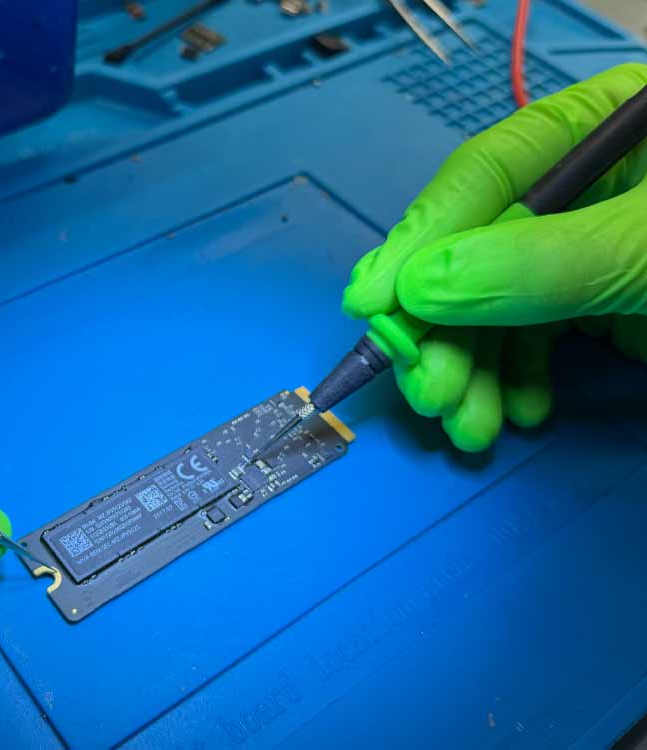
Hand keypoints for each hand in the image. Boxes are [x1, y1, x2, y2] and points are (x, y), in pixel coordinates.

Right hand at [342, 63, 646, 450]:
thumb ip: (541, 262)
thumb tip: (422, 287)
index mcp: (593, 132)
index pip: (482, 177)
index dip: (419, 241)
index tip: (371, 303)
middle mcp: (576, 188)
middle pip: (475, 251)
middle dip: (445, 328)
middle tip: (428, 391)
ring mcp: (584, 249)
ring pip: (495, 305)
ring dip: (472, 370)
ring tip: (468, 425)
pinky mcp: (599, 303)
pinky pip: (534, 339)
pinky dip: (518, 381)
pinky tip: (518, 413)